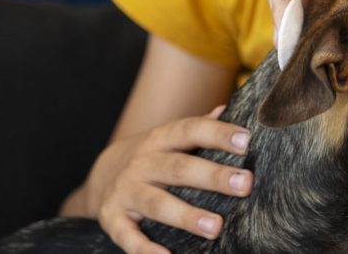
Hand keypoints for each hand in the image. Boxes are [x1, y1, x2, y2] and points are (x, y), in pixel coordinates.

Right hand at [59, 106, 252, 253]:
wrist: (101, 175)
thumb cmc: (153, 157)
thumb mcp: (171, 137)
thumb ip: (199, 127)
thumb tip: (228, 108)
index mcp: (161, 139)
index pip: (191, 130)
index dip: (218, 134)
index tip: (247, 141)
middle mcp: (142, 163)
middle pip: (178, 168)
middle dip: (212, 177)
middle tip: (244, 185)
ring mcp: (126, 191)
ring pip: (156, 203)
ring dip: (186, 215)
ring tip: (215, 227)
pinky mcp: (112, 218)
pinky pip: (128, 236)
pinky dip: (144, 249)